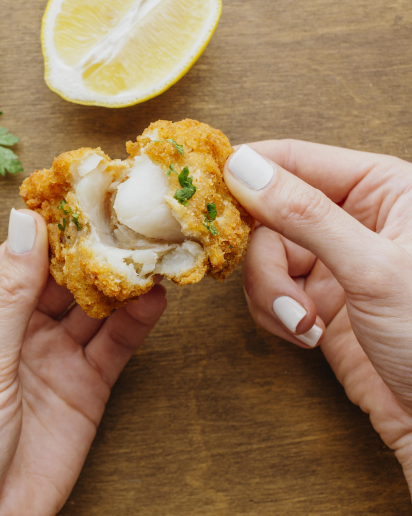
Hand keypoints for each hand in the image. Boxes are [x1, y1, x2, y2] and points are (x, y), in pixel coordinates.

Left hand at [0, 209, 166, 515]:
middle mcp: (13, 327)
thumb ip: (9, 294)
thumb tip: (27, 223)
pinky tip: (152, 300)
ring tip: (152, 249)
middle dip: (93, 248)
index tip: (84, 192)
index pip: (15, 256)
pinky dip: (133, 324)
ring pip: (91, 307)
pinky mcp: (83, 387)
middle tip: (130, 215)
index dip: (49, 227)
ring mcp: (50, 356)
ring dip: (119, 280)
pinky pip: (112, 346)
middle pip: (59, 277)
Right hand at [224, 141, 411, 491]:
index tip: (205, 192)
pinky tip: (305, 334)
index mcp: (381, 188)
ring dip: (272, 296)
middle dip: (268, 264)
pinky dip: (275, 315)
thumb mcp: (373, 268)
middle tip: (288, 296)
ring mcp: (331, 259)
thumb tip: (244, 168)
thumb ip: (306, 215)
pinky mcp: (314, 298)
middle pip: (268, 216)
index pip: (295, 159)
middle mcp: (352, 217)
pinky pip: (267, 291)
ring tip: (304, 324)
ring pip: (262, 257)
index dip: (247, 173)